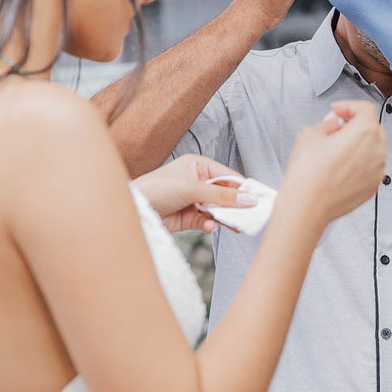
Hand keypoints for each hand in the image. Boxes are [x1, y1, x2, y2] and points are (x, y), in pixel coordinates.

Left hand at [133, 155, 256, 233]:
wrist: (133, 210)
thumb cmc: (156, 189)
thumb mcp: (193, 189)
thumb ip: (222, 196)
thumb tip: (249, 199)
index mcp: (198, 166)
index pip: (228, 176)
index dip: (243, 188)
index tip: (259, 199)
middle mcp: (197, 181)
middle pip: (225, 194)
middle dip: (236, 205)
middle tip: (251, 215)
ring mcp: (193, 200)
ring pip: (217, 209)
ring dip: (225, 217)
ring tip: (236, 225)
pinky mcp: (188, 217)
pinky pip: (206, 220)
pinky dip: (210, 224)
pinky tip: (210, 226)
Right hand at [279, 101, 386, 226]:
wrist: (307, 206)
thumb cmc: (308, 174)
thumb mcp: (310, 134)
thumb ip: (328, 123)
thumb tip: (335, 125)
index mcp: (365, 132)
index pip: (366, 108)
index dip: (349, 106)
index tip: (338, 111)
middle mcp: (377, 151)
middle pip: (374, 128)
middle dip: (357, 124)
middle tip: (337, 128)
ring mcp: (377, 171)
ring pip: (374, 149)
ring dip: (360, 144)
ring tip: (337, 149)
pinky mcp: (372, 187)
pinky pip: (370, 168)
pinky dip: (360, 163)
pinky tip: (340, 167)